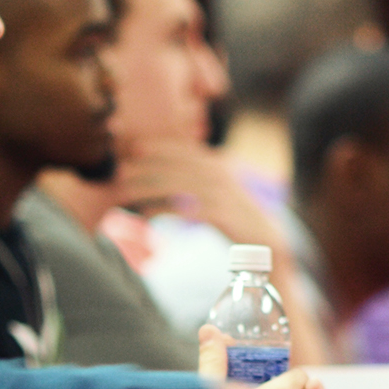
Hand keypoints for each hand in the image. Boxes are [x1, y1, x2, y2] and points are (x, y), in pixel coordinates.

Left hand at [110, 139, 280, 248]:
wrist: (267, 241)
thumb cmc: (236, 218)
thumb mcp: (218, 193)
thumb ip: (197, 183)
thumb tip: (165, 182)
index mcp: (220, 166)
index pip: (186, 150)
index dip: (160, 147)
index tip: (135, 148)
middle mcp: (222, 175)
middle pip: (178, 165)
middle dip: (148, 165)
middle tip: (121, 170)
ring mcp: (223, 194)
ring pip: (179, 185)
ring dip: (150, 186)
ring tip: (127, 191)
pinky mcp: (223, 215)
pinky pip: (187, 210)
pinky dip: (164, 210)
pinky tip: (146, 215)